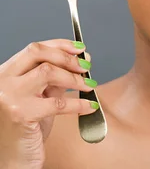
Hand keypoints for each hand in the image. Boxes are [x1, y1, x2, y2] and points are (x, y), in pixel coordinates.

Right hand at [0, 39, 95, 168]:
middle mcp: (3, 81)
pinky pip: (57, 103)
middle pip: (38, 53)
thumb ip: (52, 79)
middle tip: (86, 66)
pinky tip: (88, 105)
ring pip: (47, 72)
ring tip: (88, 85)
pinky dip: (78, 103)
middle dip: (67, 57)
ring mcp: (10, 97)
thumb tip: (77, 61)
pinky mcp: (21, 115)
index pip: (34, 49)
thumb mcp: (37, 96)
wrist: (13, 160)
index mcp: (6, 73)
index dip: (60, 45)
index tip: (80, 49)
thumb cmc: (25, 128)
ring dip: (74, 78)